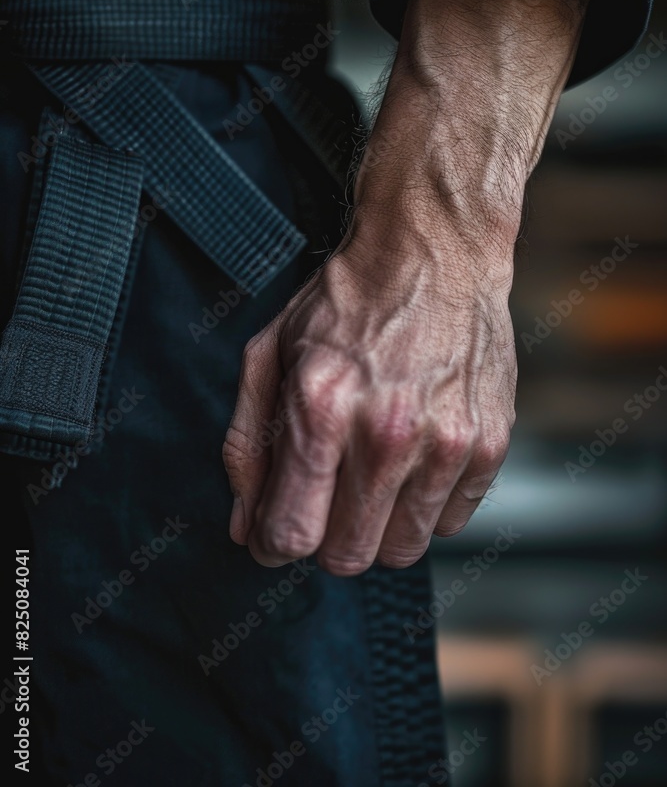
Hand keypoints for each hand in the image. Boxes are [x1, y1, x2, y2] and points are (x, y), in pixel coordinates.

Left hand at [223, 210, 515, 573]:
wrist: (434, 253)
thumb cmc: (346, 301)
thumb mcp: (269, 355)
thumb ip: (247, 446)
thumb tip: (245, 527)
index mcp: (320, 408)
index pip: (290, 534)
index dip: (274, 542)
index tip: (277, 528)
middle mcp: (386, 433)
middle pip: (347, 555)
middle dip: (325, 537)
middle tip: (327, 494)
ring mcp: (446, 442)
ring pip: (401, 550)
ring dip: (378, 525)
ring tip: (373, 470)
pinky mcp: (489, 444)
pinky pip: (450, 523)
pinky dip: (426, 505)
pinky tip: (415, 456)